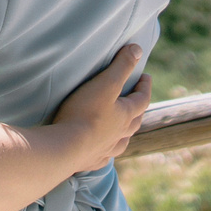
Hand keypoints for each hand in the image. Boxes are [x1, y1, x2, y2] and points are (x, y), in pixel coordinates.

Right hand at [53, 44, 150, 169]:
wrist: (65, 148)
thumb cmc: (85, 113)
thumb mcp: (105, 83)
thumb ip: (121, 66)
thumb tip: (138, 50)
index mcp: (126, 116)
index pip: (142, 99)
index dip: (144, 87)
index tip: (145, 77)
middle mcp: (120, 135)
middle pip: (135, 122)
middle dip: (137, 110)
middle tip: (137, 101)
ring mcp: (106, 150)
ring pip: (122, 141)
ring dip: (124, 134)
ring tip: (122, 130)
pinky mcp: (91, 161)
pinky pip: (103, 157)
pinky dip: (105, 152)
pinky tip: (101, 153)